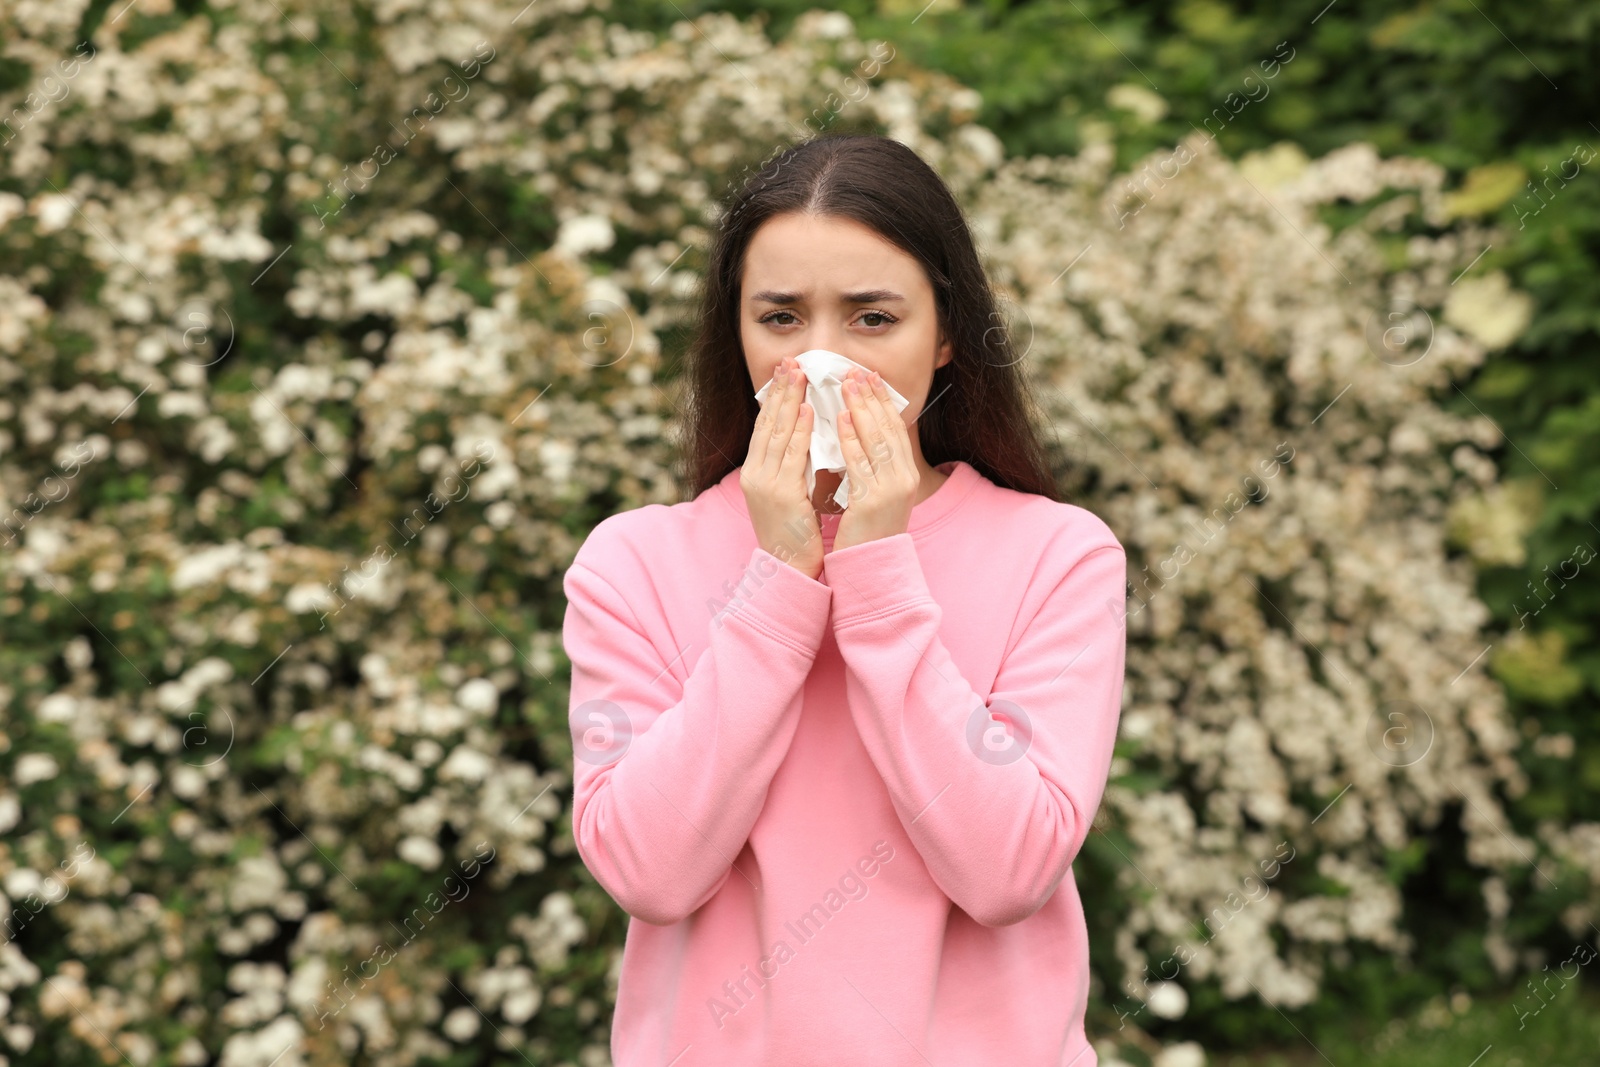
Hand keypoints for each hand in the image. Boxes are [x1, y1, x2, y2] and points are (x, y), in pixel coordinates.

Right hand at [742, 355, 823, 579]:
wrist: (789, 569)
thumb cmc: (795, 533)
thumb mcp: (789, 493)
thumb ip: (793, 466)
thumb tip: (807, 436)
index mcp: (756, 473)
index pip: (764, 427)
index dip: (774, 398)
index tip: (785, 372)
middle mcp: (755, 474)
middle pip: (766, 423)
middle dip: (779, 390)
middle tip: (790, 360)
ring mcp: (765, 483)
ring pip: (776, 433)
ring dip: (789, 400)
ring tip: (799, 374)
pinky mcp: (780, 494)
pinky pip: (791, 455)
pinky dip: (798, 430)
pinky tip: (807, 410)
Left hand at [832, 368, 917, 553]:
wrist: (870, 568)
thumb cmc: (868, 530)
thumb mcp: (878, 493)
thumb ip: (874, 465)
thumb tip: (862, 432)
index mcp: (907, 475)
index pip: (896, 429)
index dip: (883, 401)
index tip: (870, 377)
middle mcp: (904, 479)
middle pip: (889, 428)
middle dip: (872, 397)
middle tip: (856, 371)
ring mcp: (891, 490)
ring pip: (876, 440)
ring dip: (861, 409)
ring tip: (846, 385)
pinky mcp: (872, 501)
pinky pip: (860, 463)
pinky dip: (851, 438)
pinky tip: (840, 419)